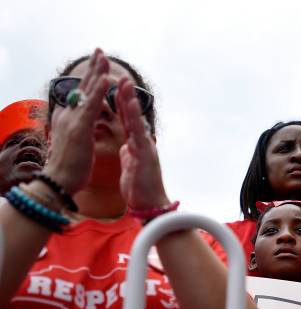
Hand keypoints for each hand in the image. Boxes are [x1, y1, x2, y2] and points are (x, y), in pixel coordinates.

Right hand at [44, 49, 109, 193]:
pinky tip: (107, 80)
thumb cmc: (70, 167)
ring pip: (86, 92)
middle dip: (93, 68)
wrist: (59, 182)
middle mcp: (68, 115)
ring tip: (103, 57)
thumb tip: (83, 123)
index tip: (98, 63)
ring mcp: (73, 120)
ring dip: (96, 73)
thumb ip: (80, 129)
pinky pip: (91, 106)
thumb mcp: (76, 142)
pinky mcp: (79, 129)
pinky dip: (99, 91)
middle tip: (100, 50)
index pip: (82, 94)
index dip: (90, 78)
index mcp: (70, 119)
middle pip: (83, 87)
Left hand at [115, 77, 169, 209]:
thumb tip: (125, 147)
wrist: (150, 204)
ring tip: (126, 86)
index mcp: (136, 145)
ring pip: (136, 121)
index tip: (116, 88)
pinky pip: (138, 134)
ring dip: (130, 103)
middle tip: (121, 77)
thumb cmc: (139, 188)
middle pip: (132, 116)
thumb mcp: (130, 166)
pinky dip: (134, 120)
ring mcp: (145, 148)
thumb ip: (129, 154)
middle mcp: (142, 143)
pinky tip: (130, 108)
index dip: (121, 105)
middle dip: (126, 97)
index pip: (127, 121)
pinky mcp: (145, 155)